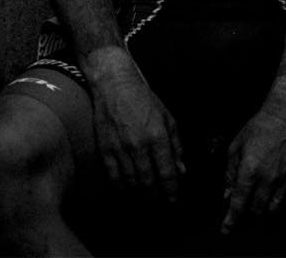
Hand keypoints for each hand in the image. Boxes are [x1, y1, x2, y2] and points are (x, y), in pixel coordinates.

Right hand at [88, 52, 183, 200]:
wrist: (114, 84)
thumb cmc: (144, 99)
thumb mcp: (168, 119)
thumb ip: (176, 146)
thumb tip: (181, 170)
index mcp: (158, 137)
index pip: (167, 173)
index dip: (171, 190)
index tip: (173, 198)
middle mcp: (139, 145)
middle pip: (148, 181)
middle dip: (156, 195)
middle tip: (160, 201)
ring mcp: (119, 147)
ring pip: (131, 180)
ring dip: (139, 193)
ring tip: (145, 197)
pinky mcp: (104, 146)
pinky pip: (112, 174)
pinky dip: (120, 185)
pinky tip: (125, 189)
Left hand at [221, 104, 285, 233]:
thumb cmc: (259, 129)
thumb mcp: (235, 147)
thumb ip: (230, 173)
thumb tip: (227, 193)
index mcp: (250, 170)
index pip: (239, 202)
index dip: (232, 219)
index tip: (226, 229)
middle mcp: (269, 179)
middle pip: (257, 210)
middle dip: (247, 213)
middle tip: (242, 208)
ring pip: (274, 210)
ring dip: (263, 211)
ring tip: (257, 203)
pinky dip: (281, 207)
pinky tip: (274, 201)